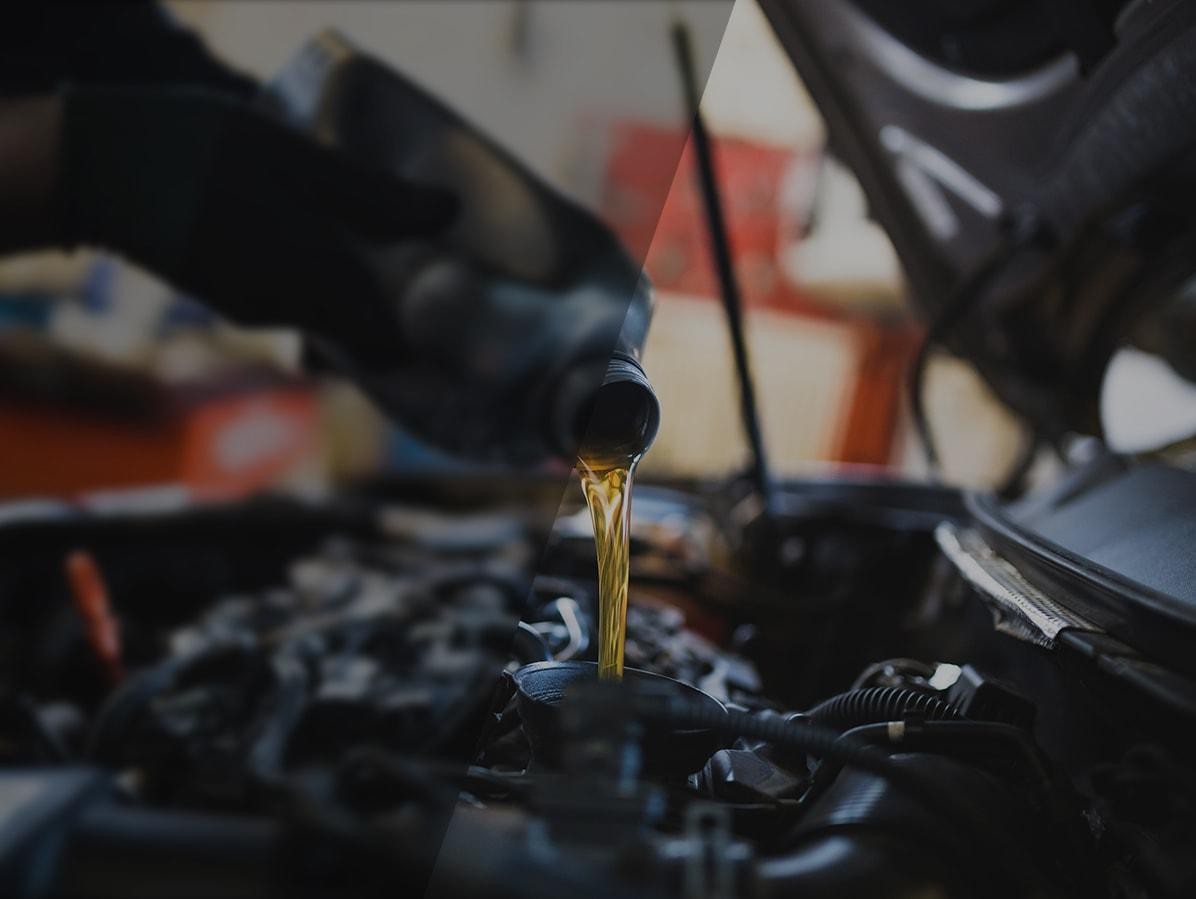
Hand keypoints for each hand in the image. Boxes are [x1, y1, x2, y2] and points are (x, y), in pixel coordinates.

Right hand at [53, 85, 456, 363]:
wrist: (97, 173)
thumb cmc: (201, 153)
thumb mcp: (296, 160)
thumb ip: (372, 193)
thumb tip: (449, 213)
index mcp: (315, 281)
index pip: (387, 346)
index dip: (423, 339)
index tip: (453, 314)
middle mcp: (288, 311)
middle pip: (361, 336)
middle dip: (395, 315)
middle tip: (430, 275)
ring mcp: (256, 311)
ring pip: (328, 319)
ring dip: (356, 296)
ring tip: (383, 251)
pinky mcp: (231, 300)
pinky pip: (296, 305)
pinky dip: (319, 286)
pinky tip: (323, 243)